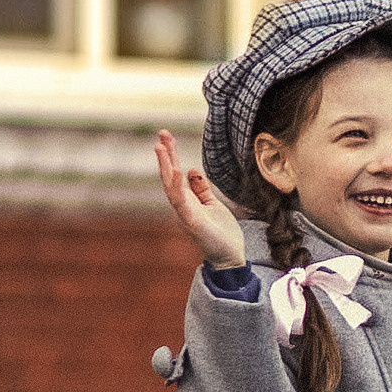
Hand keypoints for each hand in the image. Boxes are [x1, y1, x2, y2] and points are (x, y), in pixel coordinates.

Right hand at [154, 132, 247, 267]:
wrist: (230, 257)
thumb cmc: (221, 232)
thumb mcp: (212, 204)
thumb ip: (201, 187)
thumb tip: (191, 168)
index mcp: (188, 200)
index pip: (175, 174)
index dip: (171, 155)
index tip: (166, 137)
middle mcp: (183, 206)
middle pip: (169, 176)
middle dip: (166, 155)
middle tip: (161, 134)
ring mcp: (185, 214)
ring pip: (171, 187)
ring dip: (166, 167)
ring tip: (162, 147)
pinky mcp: (193, 222)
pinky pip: (182, 202)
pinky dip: (178, 187)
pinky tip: (177, 171)